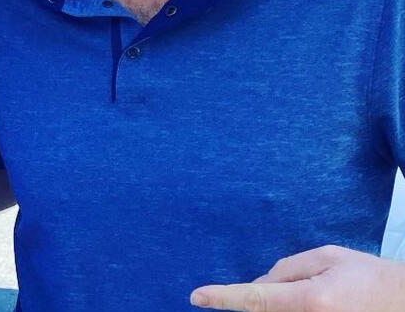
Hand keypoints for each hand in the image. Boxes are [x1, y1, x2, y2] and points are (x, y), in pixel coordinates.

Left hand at [190, 245, 404, 311]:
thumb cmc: (368, 276)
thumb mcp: (327, 257)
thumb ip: (288, 268)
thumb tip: (259, 285)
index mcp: (311, 300)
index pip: (254, 298)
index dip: (222, 297)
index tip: (196, 297)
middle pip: (264, 309)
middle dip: (264, 294)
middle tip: (302, 283)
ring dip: (280, 301)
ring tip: (321, 291)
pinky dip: (289, 306)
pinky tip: (320, 297)